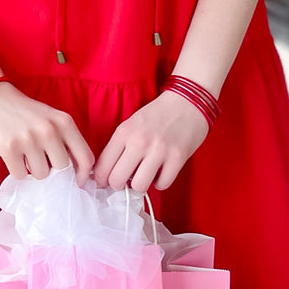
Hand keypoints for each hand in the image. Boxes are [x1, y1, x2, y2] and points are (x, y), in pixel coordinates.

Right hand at [0, 82, 94, 182]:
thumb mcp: (52, 119)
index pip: (86, 158)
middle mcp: (49, 129)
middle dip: (53, 170)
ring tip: (25, 153)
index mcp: (64, 122)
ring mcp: (29, 139)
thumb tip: (77, 173)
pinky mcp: (9, 148)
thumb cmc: (25, 113)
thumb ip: (66, 141)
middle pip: (63, 169)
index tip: (76, 182)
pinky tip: (13, 155)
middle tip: (41, 159)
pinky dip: (16, 169)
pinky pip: (20, 175)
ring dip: (32, 170)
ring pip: (41, 174)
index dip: (83, 175)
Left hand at [91, 90, 208, 193]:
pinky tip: (160, 173)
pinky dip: (160, 182)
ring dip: (140, 185)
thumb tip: (106, 173)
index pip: (102, 166)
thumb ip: (119, 146)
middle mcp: (139, 141)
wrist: (187, 101)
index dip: (101, 179)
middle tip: (125, 181)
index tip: (105, 182)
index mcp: (124, 132)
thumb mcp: (131, 123)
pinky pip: (162, 184)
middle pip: (117, 180)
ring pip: (139, 186)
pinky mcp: (178, 158)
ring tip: (143, 176)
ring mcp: (159, 150)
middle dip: (118, 185)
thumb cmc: (158, 113)